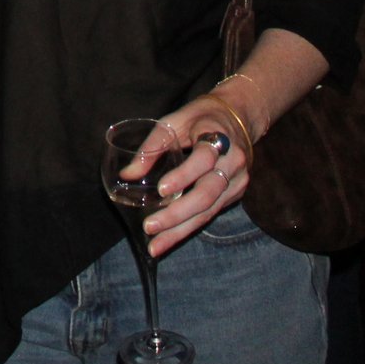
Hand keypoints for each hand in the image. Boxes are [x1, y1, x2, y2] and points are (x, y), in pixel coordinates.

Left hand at [126, 93, 250, 256]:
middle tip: (150, 226)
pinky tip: (170, 238)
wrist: (237, 118)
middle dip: (177, 214)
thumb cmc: (198, 118)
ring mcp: (237, 181)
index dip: (184, 175)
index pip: (203, 159)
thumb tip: (126, 175)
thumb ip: (151, 147)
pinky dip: (189, 227)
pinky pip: (211, 214)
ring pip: (210, 211)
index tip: (162, 190)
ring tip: (156, 245)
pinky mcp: (235, 194)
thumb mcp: (173, 121)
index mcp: (218, 137)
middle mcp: (233, 162)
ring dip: (181, 230)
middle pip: (208, 193)